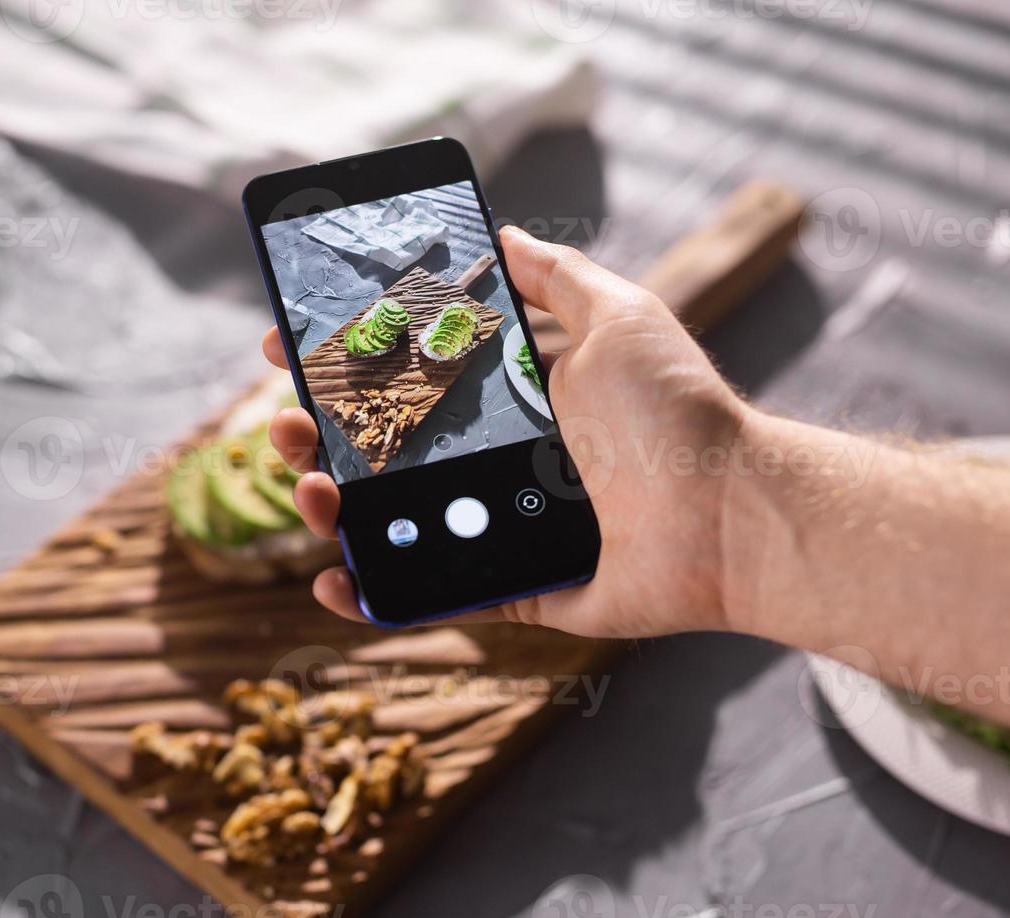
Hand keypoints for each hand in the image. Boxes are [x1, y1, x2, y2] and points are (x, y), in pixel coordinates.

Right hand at [261, 225, 748, 637]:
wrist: (727, 511)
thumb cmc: (678, 413)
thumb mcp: (620, 318)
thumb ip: (559, 276)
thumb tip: (505, 230)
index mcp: (511, 404)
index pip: (406, 381)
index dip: (346, 366)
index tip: (290, 348)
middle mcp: (494, 465)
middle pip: (381, 452)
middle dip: (316, 434)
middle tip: (282, 422)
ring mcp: (493, 529)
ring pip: (388, 523)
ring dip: (328, 508)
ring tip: (305, 485)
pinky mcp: (507, 590)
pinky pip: (428, 595)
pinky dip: (371, 595)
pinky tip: (330, 580)